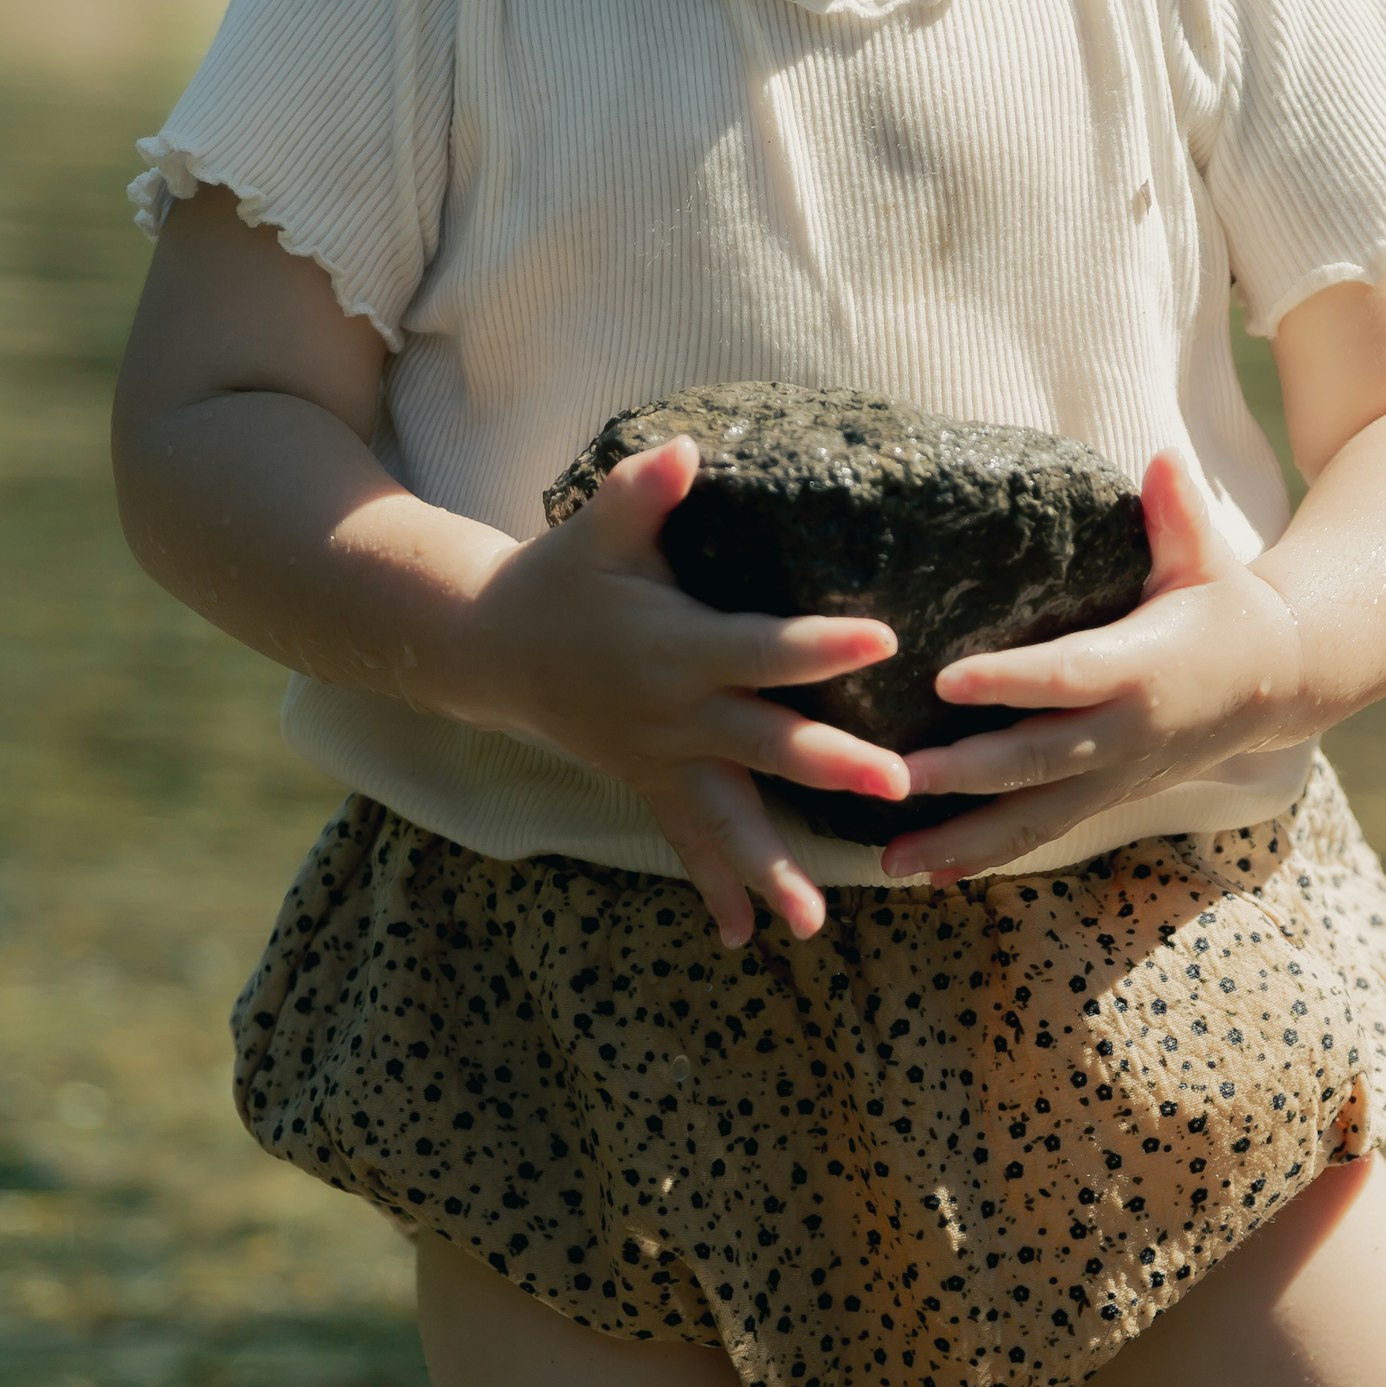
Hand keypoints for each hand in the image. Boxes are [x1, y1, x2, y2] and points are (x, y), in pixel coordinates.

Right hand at [467, 435, 908, 944]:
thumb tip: (688, 449)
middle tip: (894, 787)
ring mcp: (662, 758)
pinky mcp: (651, 784)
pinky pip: (684, 842)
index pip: (761, 646)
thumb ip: (643, 491)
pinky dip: (710, 887)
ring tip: (811, 922)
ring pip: (724, 819)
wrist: (491, 647)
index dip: (820, 643)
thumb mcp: (595, 525)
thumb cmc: (562, 576)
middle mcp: (675, 712)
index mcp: (676, 646)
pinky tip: (739, 937)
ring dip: (768, 869)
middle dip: (829, 766)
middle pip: (763, 743)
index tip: (884, 637)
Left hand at [879, 452, 1305, 882]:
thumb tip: (1164, 461)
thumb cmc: (1222, 607)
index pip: (1067, 677)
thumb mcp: (1207, 557)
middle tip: (894, 779)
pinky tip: (927, 873)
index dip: (1010, 682)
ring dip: (959, 842)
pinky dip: (983, 857)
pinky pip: (1039, 833)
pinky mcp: (1103, 799)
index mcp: (1142, 667)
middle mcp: (1125, 733)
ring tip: (890, 861)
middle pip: (1036, 762)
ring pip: (1031, 819)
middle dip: (964, 777)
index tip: (947, 679)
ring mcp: (1113, 778)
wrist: (1274, 685)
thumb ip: (1177, 516)